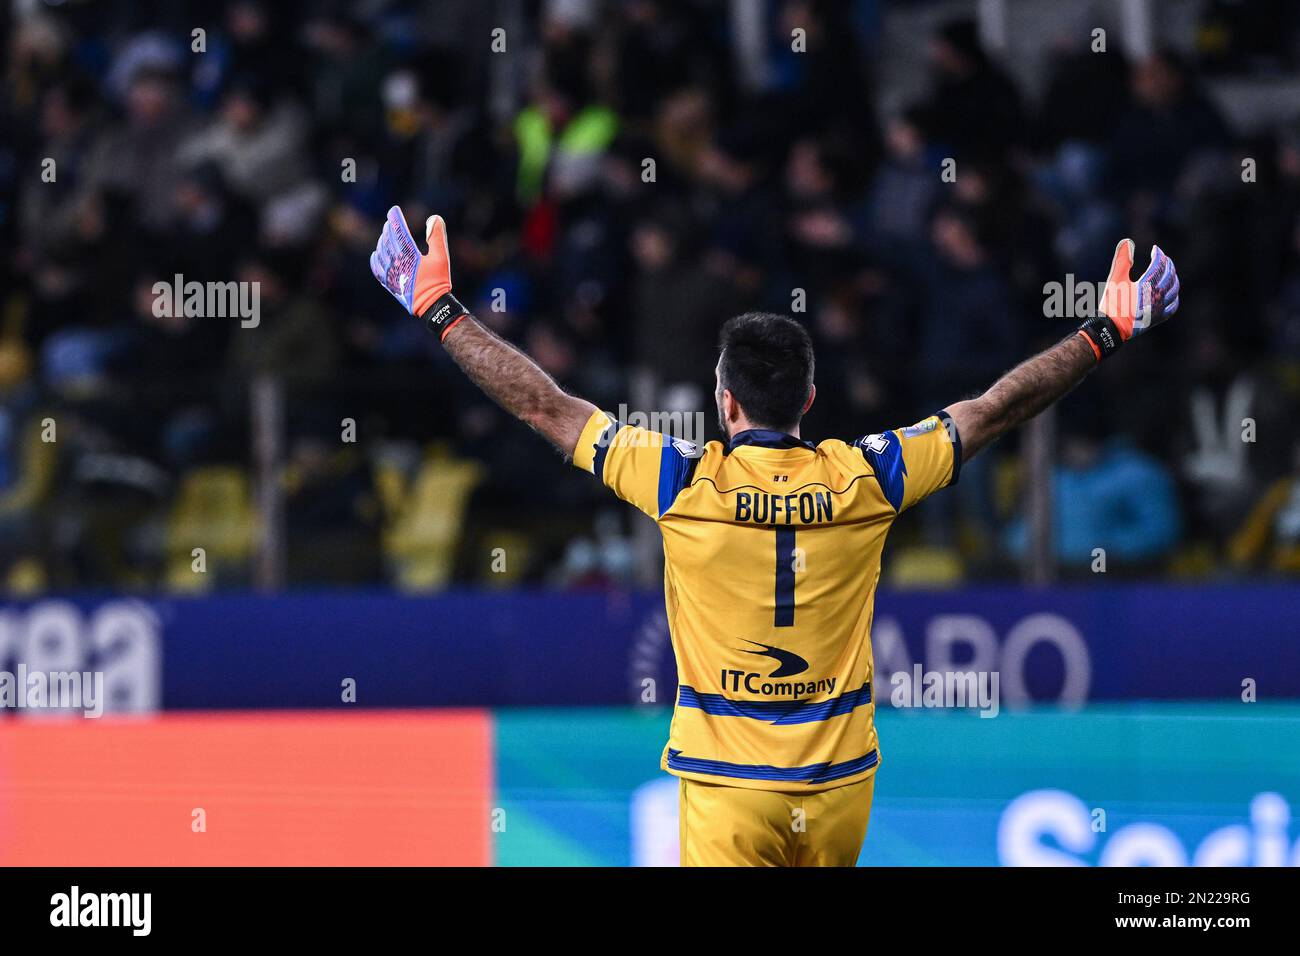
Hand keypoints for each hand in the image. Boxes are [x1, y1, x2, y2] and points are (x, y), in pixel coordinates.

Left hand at [369, 206, 467, 337]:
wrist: (431, 305)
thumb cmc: (438, 281)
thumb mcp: (441, 257)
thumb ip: (437, 237)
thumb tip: (434, 218)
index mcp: (409, 255)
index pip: (399, 231)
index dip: (395, 219)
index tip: (394, 210)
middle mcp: (397, 263)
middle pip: (388, 239)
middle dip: (389, 228)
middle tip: (391, 221)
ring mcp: (391, 273)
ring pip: (381, 251)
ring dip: (383, 241)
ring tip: (386, 235)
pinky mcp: (389, 283)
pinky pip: (377, 269)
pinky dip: (375, 259)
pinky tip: (376, 254)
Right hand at [1078, 239, 1179, 359]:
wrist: (1112, 327)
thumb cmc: (1112, 303)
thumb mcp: (1115, 279)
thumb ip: (1122, 260)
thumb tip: (1127, 242)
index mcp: (1148, 285)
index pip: (1159, 264)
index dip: (1159, 254)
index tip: (1155, 249)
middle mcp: (1158, 295)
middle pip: (1169, 275)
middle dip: (1167, 264)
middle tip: (1163, 258)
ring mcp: (1160, 307)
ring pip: (1174, 289)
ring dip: (1173, 278)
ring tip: (1169, 272)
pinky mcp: (1158, 318)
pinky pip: (1173, 306)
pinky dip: (1174, 297)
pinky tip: (1172, 294)